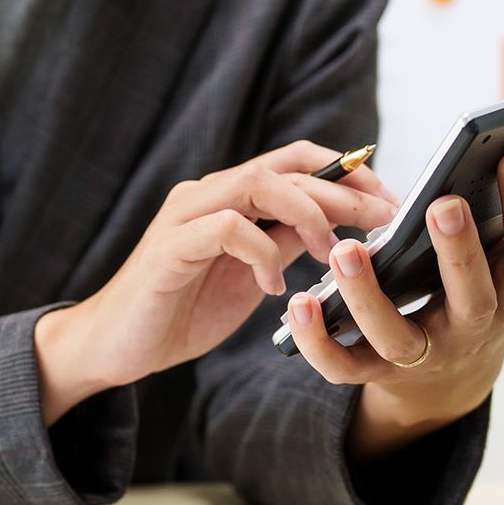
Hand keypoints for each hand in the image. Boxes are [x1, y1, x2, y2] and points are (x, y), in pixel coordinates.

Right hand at [35, 140, 397, 423]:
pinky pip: (226, 228)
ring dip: (308, 212)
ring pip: (258, 185)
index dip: (346, 170)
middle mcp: (207, 193)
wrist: (115, 344)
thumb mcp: (251, 276)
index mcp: (230, 197)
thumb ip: (286, 243)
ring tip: (331, 250)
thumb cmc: (181, 309)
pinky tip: (274, 288)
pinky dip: (260, 253)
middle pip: (284, 167)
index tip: (388, 200)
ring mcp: (185, 215)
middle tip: (384, 219)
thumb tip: (340, 226)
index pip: (295, 160)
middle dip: (343, 190)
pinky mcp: (169, 246)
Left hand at [284, 146, 503, 461]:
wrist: (448, 382)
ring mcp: (423, 357)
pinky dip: (317, 340)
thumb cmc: (477, 297)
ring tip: (346, 249)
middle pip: (472, 298)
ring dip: (369, 295)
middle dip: (460, 251)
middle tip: (444, 203)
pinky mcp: (375, 375)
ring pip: (395, 335)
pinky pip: (342, 366)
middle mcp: (471, 330)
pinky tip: (300, 302)